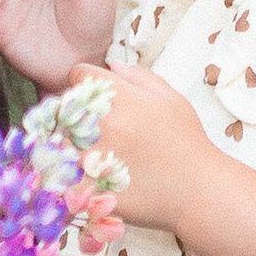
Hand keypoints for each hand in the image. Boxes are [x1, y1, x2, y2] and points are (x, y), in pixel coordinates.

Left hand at [77, 60, 217, 239]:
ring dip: (66, 144)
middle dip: (74, 114)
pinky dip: (66, 175)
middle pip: (63, 106)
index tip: (97, 100)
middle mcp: (99, 121)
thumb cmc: (188, 143)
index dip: (87, 85)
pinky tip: (84, 177)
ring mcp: (90, 154)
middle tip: (94, 130)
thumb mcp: (171, 98)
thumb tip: (112, 65)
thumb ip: (139, 76)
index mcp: (118, 96)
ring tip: (89, 155)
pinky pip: (59, 176)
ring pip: (56, 139)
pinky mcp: (86, 186)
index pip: (78, 75)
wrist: (199, 191)